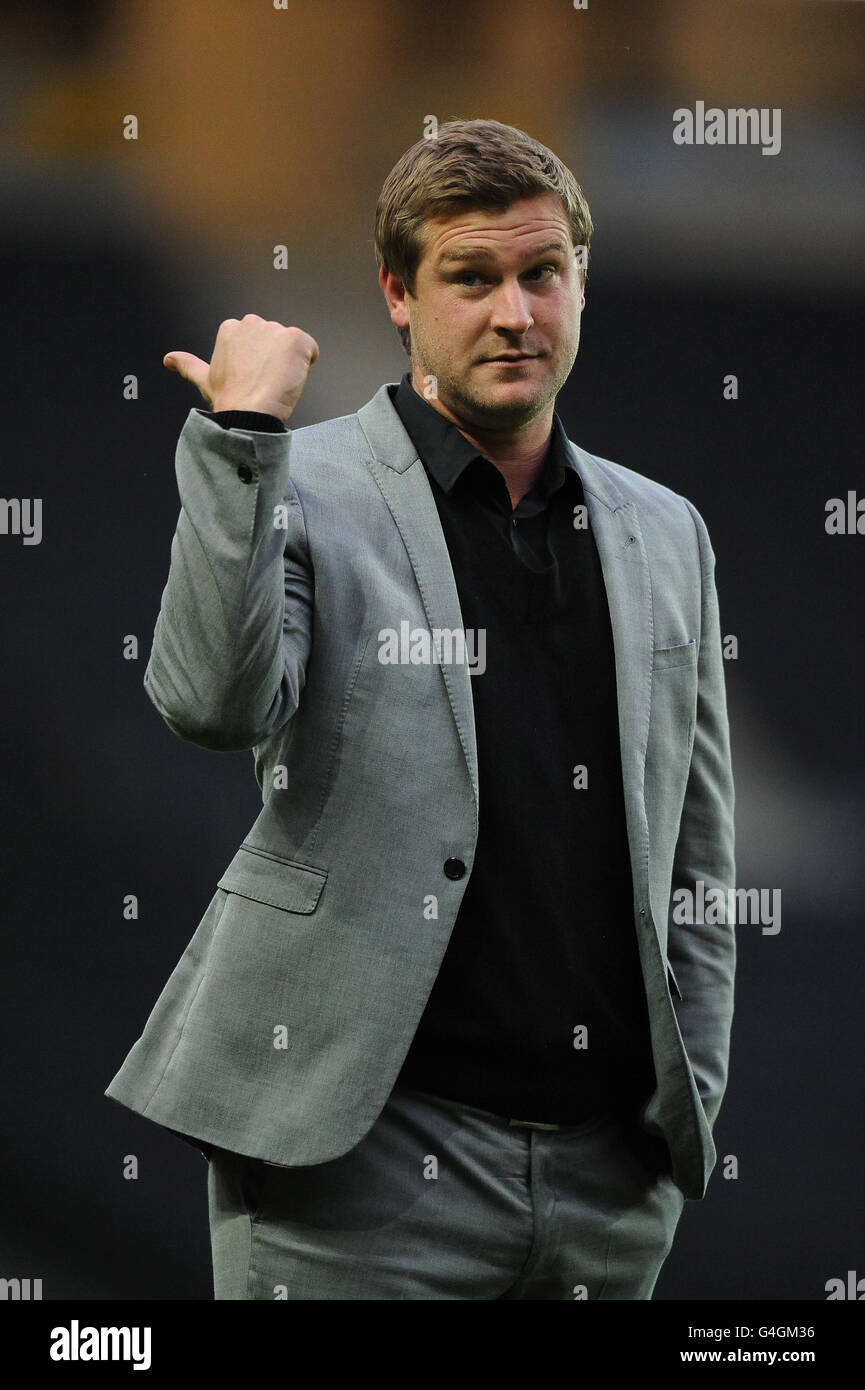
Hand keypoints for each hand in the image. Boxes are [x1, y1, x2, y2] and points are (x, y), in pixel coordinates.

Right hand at [163, 314, 318, 422]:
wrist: (249, 412)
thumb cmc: (229, 399)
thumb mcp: (204, 379)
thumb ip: (187, 364)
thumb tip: (168, 359)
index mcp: (232, 328)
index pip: (258, 342)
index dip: (260, 363)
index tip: (253, 378)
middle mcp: (252, 322)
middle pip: (277, 341)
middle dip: (275, 360)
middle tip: (265, 382)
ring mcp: (275, 329)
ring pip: (294, 347)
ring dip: (291, 364)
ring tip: (276, 383)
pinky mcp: (296, 338)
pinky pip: (311, 350)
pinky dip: (306, 365)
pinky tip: (291, 379)